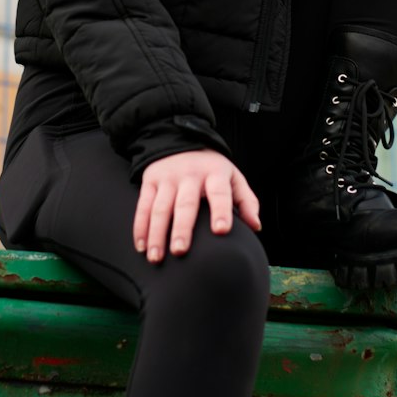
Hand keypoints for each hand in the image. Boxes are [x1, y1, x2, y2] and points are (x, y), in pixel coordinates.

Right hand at [133, 150, 260, 262]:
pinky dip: (140, 227)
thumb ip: (247, 201)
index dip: (221, 211)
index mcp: (215, 173)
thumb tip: (256, 226)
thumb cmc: (212, 169)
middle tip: (180, 251)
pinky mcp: (150, 181)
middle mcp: (190, 175)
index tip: (222, 231)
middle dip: (182, 228)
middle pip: (185, 204)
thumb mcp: (233, 177)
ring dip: (156, 233)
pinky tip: (141, 246)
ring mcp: (168, 178)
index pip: (219, 192)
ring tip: (156, 257)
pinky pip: (143, 206)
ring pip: (160, 208)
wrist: (181, 139)